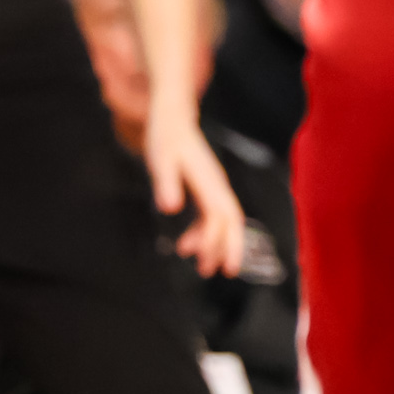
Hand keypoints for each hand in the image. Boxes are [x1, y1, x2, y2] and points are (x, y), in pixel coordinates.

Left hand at [147, 111, 244, 277]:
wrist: (172, 121)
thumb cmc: (165, 139)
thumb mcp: (161, 160)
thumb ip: (165, 183)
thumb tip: (169, 208)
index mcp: (209, 182)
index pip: (220, 216)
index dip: (215, 239)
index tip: (204, 258)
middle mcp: (217, 187)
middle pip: (232, 222)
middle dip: (231, 248)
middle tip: (223, 272)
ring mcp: (214, 189)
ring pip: (224, 223)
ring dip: (216, 245)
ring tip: (201, 266)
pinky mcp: (206, 190)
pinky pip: (212, 217)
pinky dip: (204, 234)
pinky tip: (187, 244)